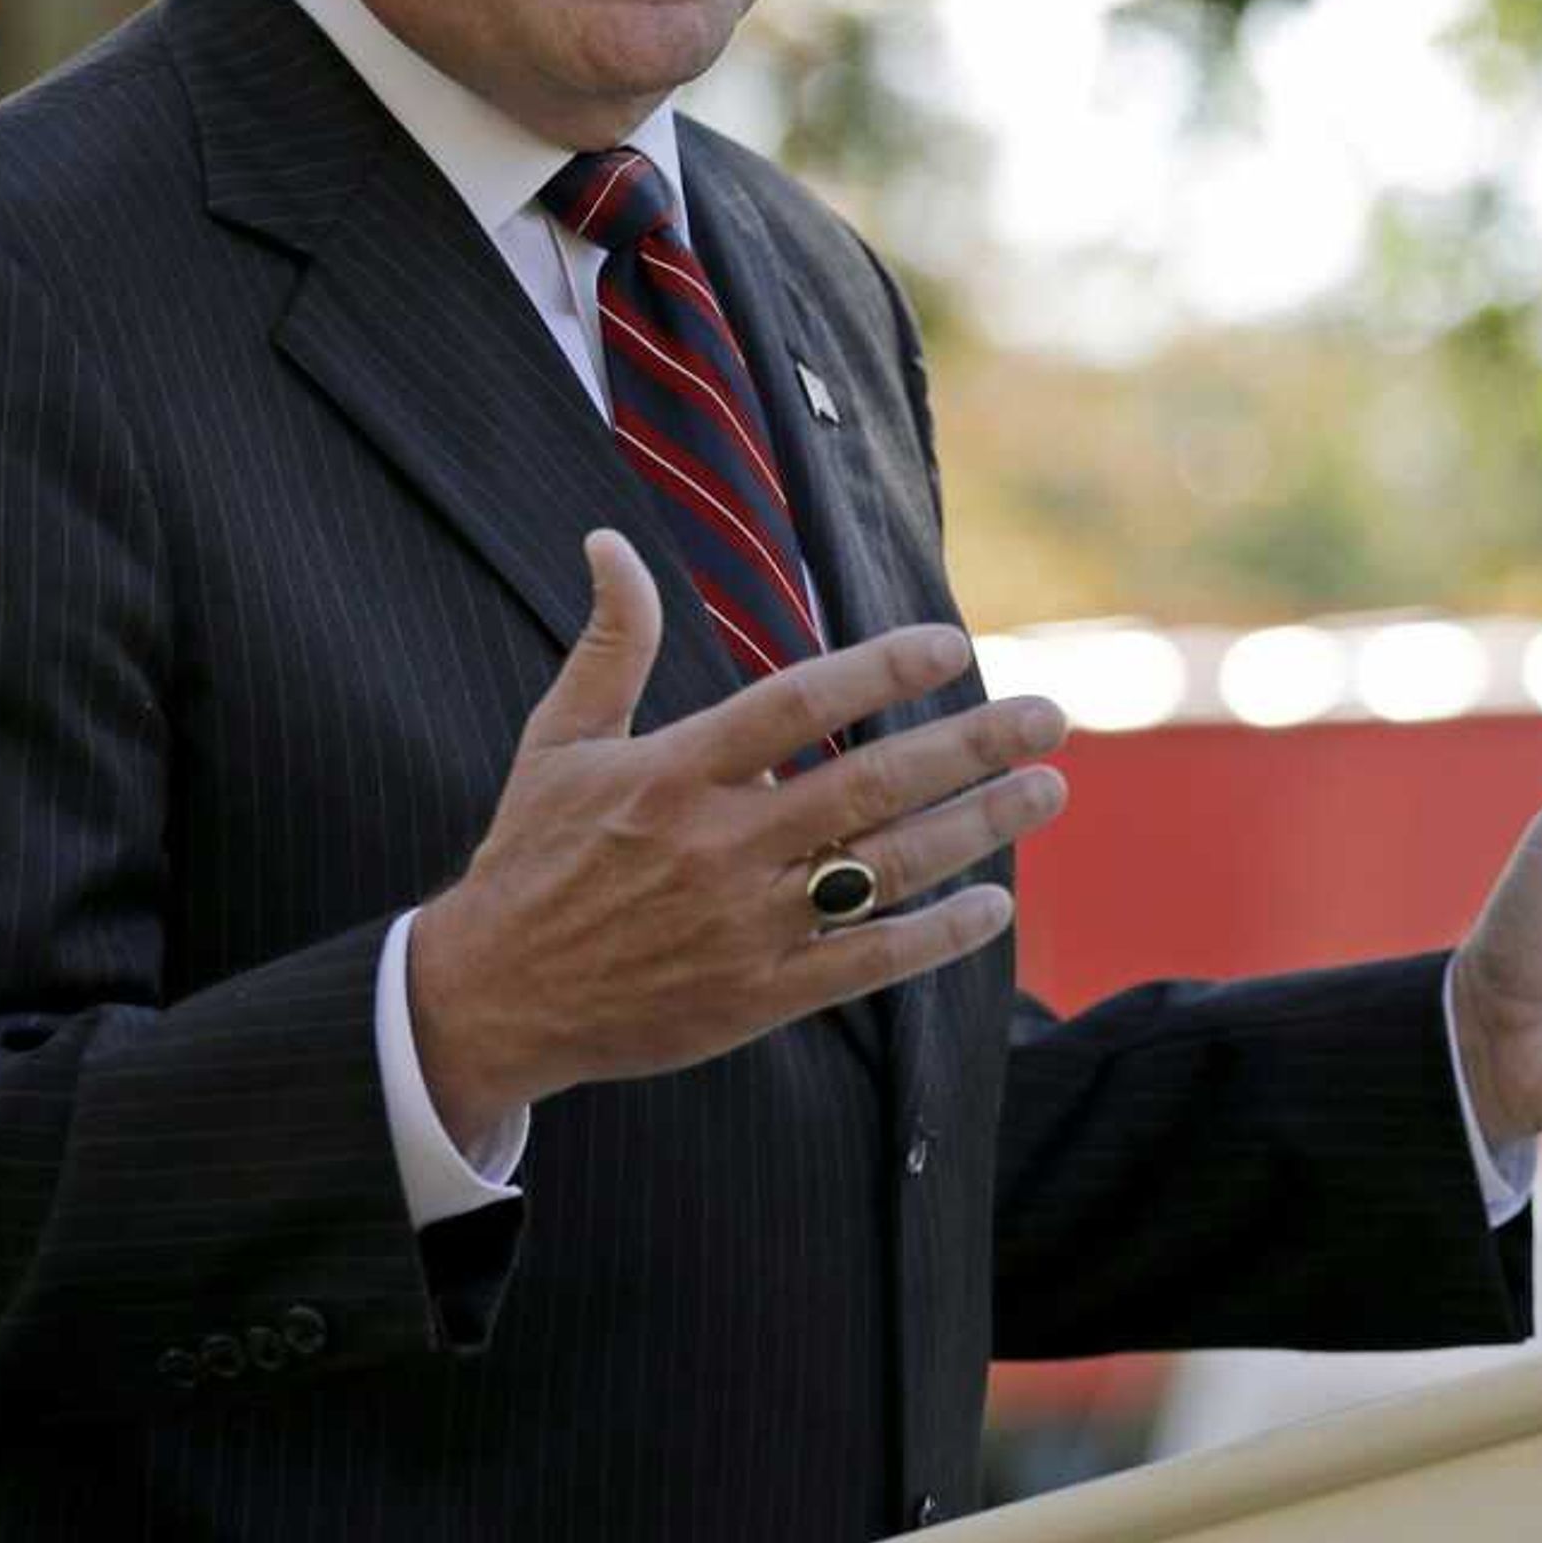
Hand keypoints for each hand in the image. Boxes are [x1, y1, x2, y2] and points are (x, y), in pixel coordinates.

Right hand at [408, 529, 1070, 1141]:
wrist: (490, 1000)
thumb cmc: (531, 858)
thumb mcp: (558, 742)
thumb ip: (608, 644)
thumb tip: (609, 542)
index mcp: (674, 773)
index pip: (797, 705)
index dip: (880, 671)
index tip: (953, 645)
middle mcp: (718, 845)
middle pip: (868, 785)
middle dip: (969, 747)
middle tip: (1051, 715)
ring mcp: (743, 925)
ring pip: (884, 870)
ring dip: (976, 829)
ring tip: (1047, 790)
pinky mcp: (755, 997)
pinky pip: (865, 962)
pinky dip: (934, 937)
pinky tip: (991, 907)